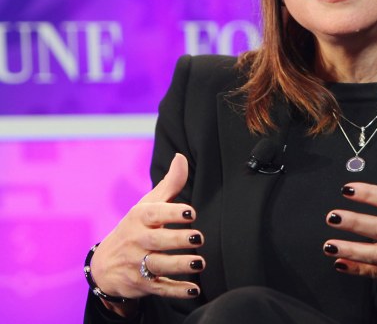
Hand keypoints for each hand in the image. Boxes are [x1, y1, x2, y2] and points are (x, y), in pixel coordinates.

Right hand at [89, 154, 203, 312]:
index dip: (172, 213)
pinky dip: (176, 291)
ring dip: (179, 266)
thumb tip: (181, 157)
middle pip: (157, 241)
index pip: (154, 215)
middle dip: (177, 240)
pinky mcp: (142, 286)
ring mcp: (137, 265)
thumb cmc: (136, 228)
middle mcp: (136, 242)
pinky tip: (194, 289)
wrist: (104, 265)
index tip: (191, 212)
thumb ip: (170, 184)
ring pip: (158, 266)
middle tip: (198, 238)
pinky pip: (160, 289)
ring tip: (200, 262)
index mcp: (139, 219)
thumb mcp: (148, 205)